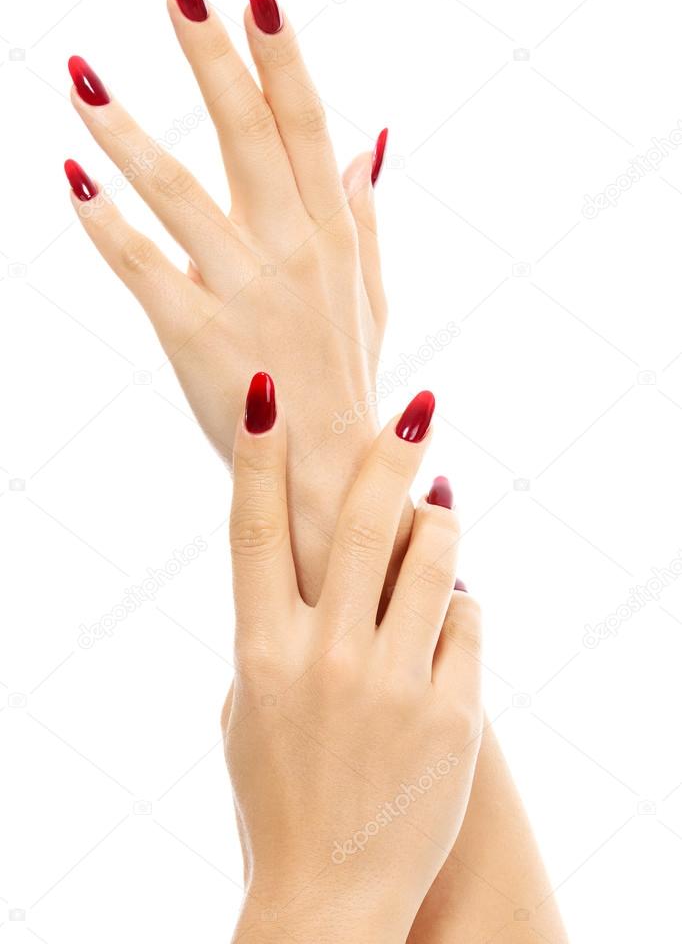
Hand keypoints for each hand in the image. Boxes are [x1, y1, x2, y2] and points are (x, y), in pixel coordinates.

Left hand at [64, 0, 388, 598]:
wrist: (333, 477)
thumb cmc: (347, 381)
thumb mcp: (370, 293)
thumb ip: (365, 214)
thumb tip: (369, 138)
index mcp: (334, 234)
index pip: (306, 125)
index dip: (279, 54)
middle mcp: (294, 252)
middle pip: (248, 135)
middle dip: (211, 55)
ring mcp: (246, 292)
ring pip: (180, 193)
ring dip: (127, 131)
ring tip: (80, 73)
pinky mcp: (198, 335)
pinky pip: (145, 267)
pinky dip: (107, 223)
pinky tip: (74, 178)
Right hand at [224, 379, 482, 943]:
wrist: (329, 896)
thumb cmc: (279, 790)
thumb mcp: (248, 707)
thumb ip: (272, 628)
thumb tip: (313, 553)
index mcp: (259, 652)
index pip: (252, 529)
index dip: (258, 453)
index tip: (267, 393)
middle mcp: (323, 659)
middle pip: (358, 521)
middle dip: (390, 450)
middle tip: (418, 408)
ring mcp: (392, 685)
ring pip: (434, 557)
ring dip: (440, 519)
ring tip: (439, 505)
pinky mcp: (453, 714)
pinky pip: (468, 619)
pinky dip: (460, 603)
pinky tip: (449, 609)